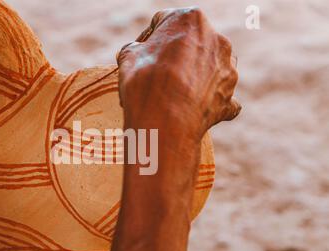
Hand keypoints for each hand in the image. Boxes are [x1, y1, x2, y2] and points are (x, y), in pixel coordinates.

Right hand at [118, 8, 240, 139]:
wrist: (163, 122)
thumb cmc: (144, 83)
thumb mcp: (128, 56)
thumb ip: (137, 48)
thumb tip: (137, 53)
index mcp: (191, 19)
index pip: (165, 22)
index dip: (148, 39)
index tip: (138, 56)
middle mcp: (216, 39)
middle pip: (191, 45)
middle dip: (174, 58)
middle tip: (153, 76)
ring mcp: (227, 70)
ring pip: (208, 69)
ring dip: (193, 78)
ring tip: (170, 95)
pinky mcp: (230, 97)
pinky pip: (219, 98)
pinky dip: (207, 104)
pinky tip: (192, 111)